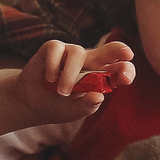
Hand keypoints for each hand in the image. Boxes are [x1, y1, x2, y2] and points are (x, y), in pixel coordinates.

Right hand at [10, 39, 133, 125]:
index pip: (118, 70)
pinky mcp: (53, 48)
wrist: (32, 104)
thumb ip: (87, 106)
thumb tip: (99, 96)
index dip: (125, 71)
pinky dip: (53, 65)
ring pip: (78, 53)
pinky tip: (49, 79)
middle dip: (117, 50)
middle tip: (126, 53)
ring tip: (62, 92)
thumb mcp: (74, 111)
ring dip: (70, 74)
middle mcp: (89, 61)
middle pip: (108, 51)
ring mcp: (71, 53)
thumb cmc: (59, 106)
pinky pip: (56, 49)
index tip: (126, 77)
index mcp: (101, 77)